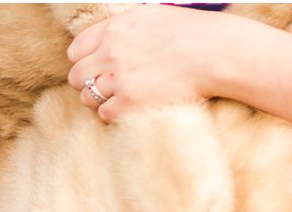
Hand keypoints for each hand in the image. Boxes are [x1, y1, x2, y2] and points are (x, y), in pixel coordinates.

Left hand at [67, 5, 220, 123]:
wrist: (215, 53)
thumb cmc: (189, 33)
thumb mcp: (149, 18)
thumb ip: (120, 30)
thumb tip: (100, 45)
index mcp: (115, 29)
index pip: (75, 51)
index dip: (83, 61)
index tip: (96, 67)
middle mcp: (111, 53)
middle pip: (76, 77)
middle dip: (88, 82)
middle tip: (108, 85)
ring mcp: (119, 79)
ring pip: (87, 98)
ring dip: (100, 99)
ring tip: (123, 95)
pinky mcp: (129, 103)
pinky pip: (105, 114)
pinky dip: (115, 113)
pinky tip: (132, 105)